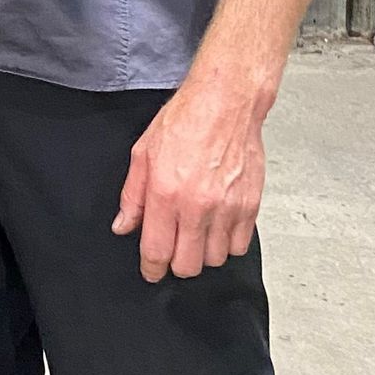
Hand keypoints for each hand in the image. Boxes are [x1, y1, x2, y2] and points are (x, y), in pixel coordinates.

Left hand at [112, 66, 271, 280]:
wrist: (226, 104)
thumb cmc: (184, 121)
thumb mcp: (143, 153)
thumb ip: (133, 195)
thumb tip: (124, 226)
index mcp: (166, 194)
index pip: (157, 251)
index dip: (151, 268)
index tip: (151, 271)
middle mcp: (198, 206)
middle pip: (188, 265)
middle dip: (176, 264)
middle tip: (172, 249)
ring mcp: (227, 208)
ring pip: (214, 259)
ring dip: (202, 253)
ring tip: (195, 233)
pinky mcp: (250, 206)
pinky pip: (238, 246)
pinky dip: (227, 244)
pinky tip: (217, 227)